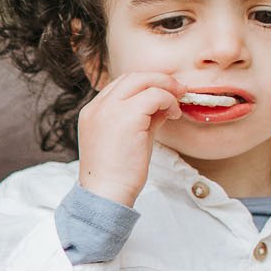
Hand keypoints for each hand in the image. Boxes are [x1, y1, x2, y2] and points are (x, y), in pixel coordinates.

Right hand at [76, 70, 184, 206]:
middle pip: (131, 77)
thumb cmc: (116, 174)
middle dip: (158, 80)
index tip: (163, 94)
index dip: (145, 85)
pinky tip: (173, 115)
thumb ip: (142, 119)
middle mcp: (98, 106)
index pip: (120, 86)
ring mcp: (109, 109)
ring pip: (142, 80)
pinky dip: (168, 101)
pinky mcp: (126, 116)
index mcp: (92, 112)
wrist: (107, 194)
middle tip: (178, 90)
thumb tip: (163, 106)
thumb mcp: (128, 139)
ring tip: (177, 103)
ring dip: (165, 88)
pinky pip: (154, 96)